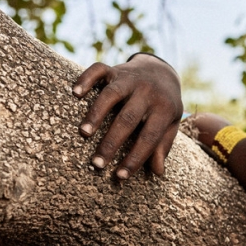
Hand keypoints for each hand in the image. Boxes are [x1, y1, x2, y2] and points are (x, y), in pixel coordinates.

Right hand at [73, 53, 182, 178]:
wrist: (163, 72)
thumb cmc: (165, 106)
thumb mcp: (170, 125)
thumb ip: (162, 146)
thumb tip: (158, 172)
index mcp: (164, 109)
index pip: (150, 137)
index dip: (136, 158)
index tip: (120, 176)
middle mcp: (148, 92)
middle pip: (128, 119)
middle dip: (112, 143)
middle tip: (97, 163)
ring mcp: (130, 78)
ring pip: (112, 95)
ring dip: (96, 114)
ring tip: (84, 134)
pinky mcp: (115, 69)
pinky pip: (99, 70)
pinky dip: (86, 79)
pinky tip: (75, 93)